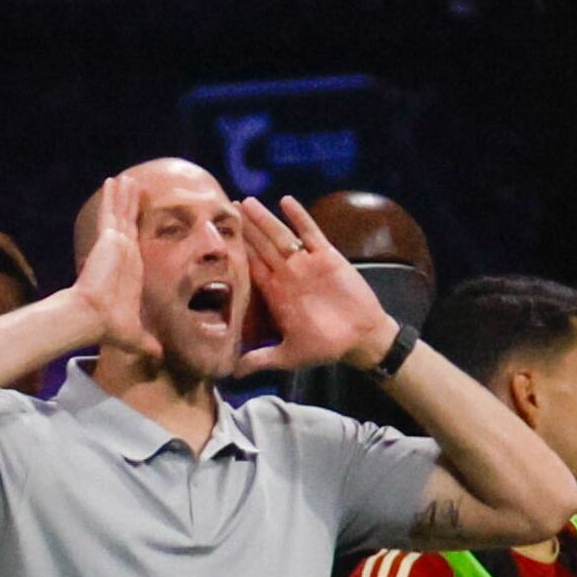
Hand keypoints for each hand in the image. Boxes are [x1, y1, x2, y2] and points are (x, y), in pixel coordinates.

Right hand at [73, 171, 159, 357]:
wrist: (92, 316)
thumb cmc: (109, 325)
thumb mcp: (134, 333)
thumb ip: (146, 341)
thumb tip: (158, 356)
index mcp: (129, 270)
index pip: (134, 243)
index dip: (136, 229)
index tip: (138, 217)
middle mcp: (121, 253)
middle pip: (127, 223)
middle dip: (130, 206)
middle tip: (133, 187)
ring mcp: (114, 244)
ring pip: (120, 213)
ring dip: (123, 196)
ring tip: (125, 178)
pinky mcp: (109, 238)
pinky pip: (112, 212)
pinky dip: (113, 196)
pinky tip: (115, 180)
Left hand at [233, 197, 394, 372]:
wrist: (360, 337)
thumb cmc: (325, 347)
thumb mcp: (288, 356)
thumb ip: (260, 360)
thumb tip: (232, 374)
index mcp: (276, 294)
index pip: (250, 268)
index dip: (234, 253)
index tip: (216, 239)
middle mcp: (287, 275)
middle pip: (261, 247)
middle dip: (244, 229)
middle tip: (224, 208)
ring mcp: (306, 263)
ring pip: (281, 236)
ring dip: (265, 220)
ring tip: (247, 202)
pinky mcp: (327, 257)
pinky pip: (310, 233)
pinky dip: (299, 218)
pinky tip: (286, 202)